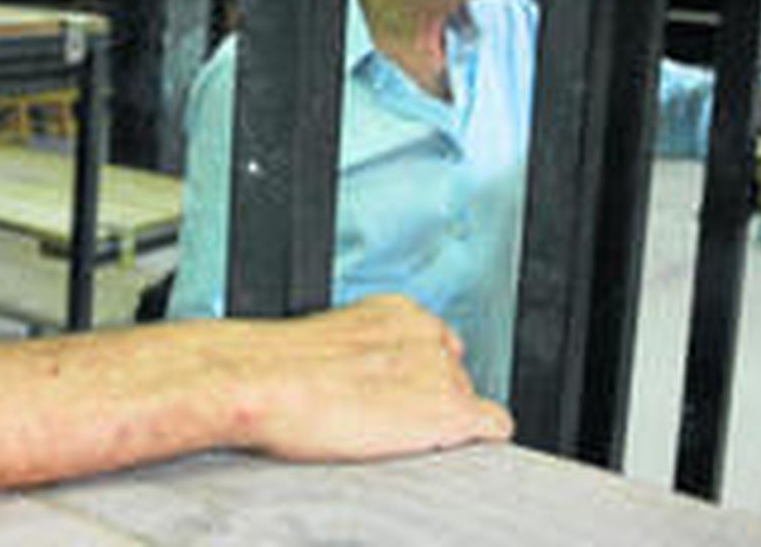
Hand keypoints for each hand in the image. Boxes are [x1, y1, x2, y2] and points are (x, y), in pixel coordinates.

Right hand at [240, 294, 512, 460]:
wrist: (267, 383)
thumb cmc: (275, 370)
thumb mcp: (322, 341)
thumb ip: (357, 349)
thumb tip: (350, 372)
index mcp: (395, 311)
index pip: (432, 344)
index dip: (414, 376)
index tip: (394, 392)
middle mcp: (427, 332)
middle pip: (452, 373)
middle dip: (425, 396)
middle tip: (386, 418)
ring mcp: (443, 369)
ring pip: (465, 402)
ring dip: (439, 420)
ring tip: (393, 435)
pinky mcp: (452, 409)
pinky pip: (493, 425)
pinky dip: (476, 440)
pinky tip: (446, 448)